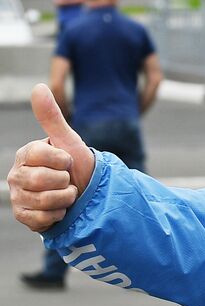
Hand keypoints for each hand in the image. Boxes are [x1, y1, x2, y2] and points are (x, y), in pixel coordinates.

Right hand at [8, 84, 94, 232]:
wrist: (87, 194)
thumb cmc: (76, 165)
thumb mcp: (68, 140)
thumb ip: (51, 117)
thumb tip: (38, 87)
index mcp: (26, 154)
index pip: (42, 155)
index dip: (63, 160)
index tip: (67, 161)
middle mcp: (17, 175)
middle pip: (42, 180)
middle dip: (65, 181)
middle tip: (68, 180)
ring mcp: (17, 196)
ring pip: (44, 200)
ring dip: (65, 198)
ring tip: (66, 194)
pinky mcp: (23, 217)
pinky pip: (41, 219)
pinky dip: (57, 215)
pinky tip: (59, 209)